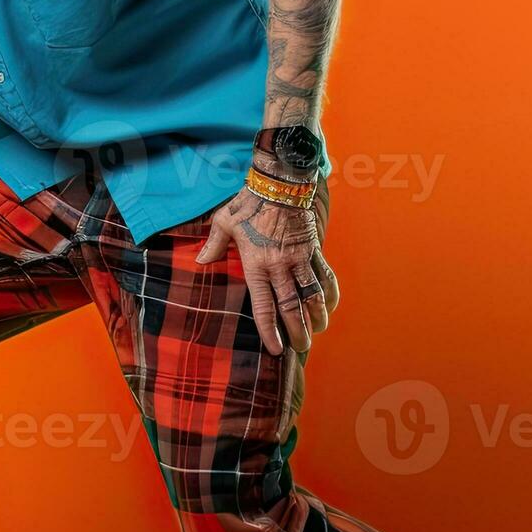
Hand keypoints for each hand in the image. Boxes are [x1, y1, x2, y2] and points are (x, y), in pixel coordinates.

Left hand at [195, 184, 338, 355]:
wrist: (280, 183)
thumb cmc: (248, 202)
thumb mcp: (224, 221)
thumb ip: (214, 244)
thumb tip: (200, 260)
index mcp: (256, 263)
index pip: (263, 305)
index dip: (269, 329)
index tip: (275, 348)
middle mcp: (280, 265)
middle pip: (292, 306)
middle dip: (298, 330)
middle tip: (301, 348)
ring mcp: (300, 258)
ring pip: (313, 295)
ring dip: (317, 316)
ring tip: (317, 332)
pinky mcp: (314, 249)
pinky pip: (325, 276)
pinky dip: (330, 293)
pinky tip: (330, 307)